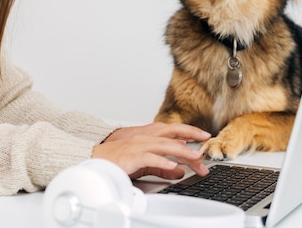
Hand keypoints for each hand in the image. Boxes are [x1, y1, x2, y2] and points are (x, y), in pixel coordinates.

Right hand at [92, 122, 210, 179]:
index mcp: (149, 136)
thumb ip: (162, 167)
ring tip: (196, 159)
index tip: (204, 136)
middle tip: (205, 144)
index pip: (173, 131)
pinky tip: (174, 168)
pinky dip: (164, 163)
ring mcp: (139, 145)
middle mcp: (146, 137)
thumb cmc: (118, 160)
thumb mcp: (144, 164)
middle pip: (173, 134)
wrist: (95, 160)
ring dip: (183, 152)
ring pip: (166, 145)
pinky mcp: (132, 156)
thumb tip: (179, 171)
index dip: (189, 131)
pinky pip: (151, 158)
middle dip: (191, 137)